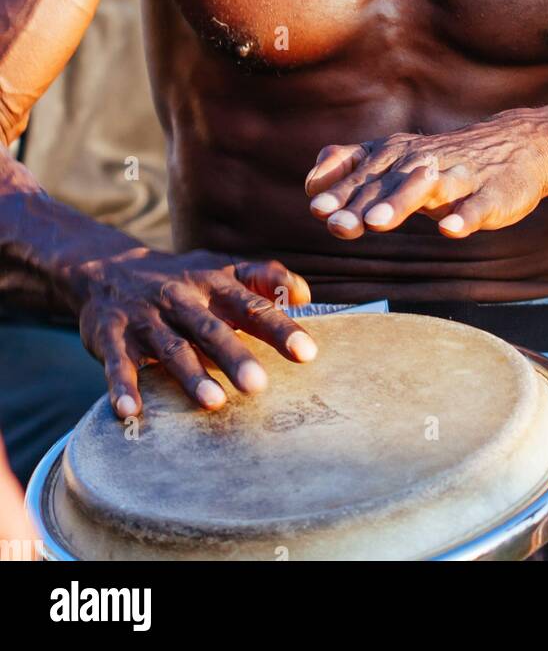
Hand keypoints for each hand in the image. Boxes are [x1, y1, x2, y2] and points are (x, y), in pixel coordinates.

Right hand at [73, 247, 315, 418]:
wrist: (107, 269)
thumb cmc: (182, 279)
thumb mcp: (221, 269)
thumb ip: (264, 279)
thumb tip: (305, 294)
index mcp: (214, 284)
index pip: (252, 305)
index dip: (279, 328)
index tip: (306, 353)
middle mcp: (182, 299)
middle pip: (212, 329)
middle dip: (235, 356)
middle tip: (259, 385)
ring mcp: (146, 318)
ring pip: (171, 348)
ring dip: (191, 375)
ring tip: (214, 403)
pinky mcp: (111, 336)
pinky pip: (117, 362)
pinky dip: (122, 386)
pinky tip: (130, 412)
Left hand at [305, 111, 547, 239]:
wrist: (519, 148)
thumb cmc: (447, 162)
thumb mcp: (398, 160)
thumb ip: (354, 168)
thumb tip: (310, 182)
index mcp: (399, 154)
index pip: (363, 171)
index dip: (340, 189)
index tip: (317, 207)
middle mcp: (424, 161)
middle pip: (388, 182)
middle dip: (361, 202)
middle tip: (337, 225)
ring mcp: (460, 177)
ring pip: (427, 189)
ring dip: (401, 203)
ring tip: (377, 223)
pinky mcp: (493, 194)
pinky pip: (477, 206)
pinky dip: (464, 217)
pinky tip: (450, 231)